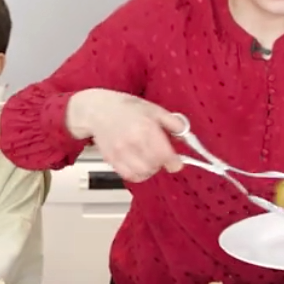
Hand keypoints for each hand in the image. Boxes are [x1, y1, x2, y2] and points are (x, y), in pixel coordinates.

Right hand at [66, 88, 184, 182]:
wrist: (97, 110)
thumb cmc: (125, 108)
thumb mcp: (154, 109)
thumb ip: (173, 123)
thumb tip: (186, 136)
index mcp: (147, 129)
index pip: (166, 156)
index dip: (175, 162)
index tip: (177, 162)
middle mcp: (133, 142)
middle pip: (156, 166)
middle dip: (161, 163)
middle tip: (160, 156)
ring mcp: (121, 152)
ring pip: (143, 173)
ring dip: (150, 170)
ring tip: (149, 160)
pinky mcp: (112, 159)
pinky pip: (129, 176)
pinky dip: (137, 174)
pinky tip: (138, 164)